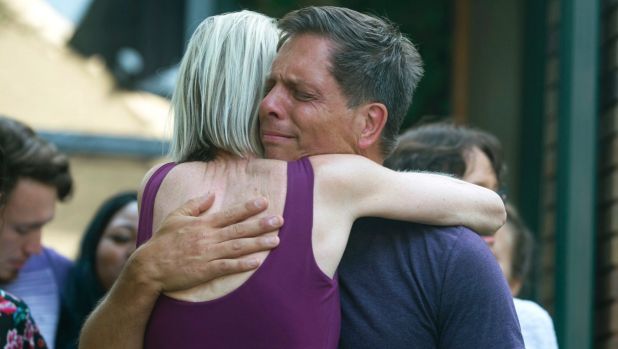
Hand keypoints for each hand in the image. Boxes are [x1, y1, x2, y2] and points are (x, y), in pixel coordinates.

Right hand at [129, 194, 282, 293]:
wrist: (150, 266)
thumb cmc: (162, 241)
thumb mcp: (176, 216)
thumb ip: (195, 204)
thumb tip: (212, 193)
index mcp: (203, 224)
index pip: (230, 214)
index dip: (248, 208)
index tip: (264, 202)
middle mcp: (208, 237)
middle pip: (239, 229)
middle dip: (261, 224)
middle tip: (280, 220)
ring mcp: (207, 254)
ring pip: (237, 247)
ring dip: (258, 244)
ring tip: (276, 240)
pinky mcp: (205, 271)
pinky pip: (227, 267)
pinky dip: (242, 265)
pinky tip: (257, 262)